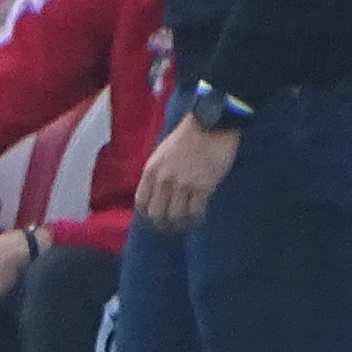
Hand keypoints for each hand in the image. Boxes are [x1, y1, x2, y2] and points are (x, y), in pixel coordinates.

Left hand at [135, 118, 238, 234]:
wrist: (210, 125)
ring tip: (186, 224)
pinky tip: (199, 217)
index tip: (154, 218)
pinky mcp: (203, 188)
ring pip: (176, 216)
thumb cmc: (187, 136)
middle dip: (163, 223)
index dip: (146, 214)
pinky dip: (196, 218)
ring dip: (181, 223)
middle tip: (171, 226)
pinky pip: (196, 212)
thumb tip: (157, 192)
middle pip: (157, 213)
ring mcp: (183, 185)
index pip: (141, 201)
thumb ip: (157, 172)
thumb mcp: (162, 153)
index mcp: (151, 170)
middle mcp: (164, 180)